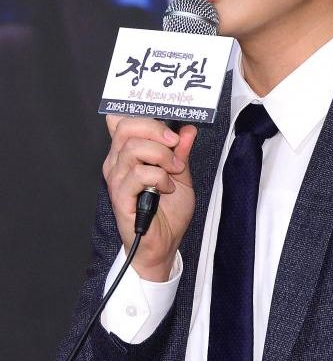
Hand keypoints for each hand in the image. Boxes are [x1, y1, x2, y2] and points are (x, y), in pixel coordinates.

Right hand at [103, 115, 197, 280]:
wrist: (164, 244)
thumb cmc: (168, 212)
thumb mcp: (181, 175)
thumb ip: (181, 152)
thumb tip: (187, 130)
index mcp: (128, 155)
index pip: (123, 122)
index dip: (144, 117)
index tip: (169, 128)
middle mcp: (117, 163)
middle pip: (126, 127)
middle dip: (156, 130)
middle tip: (175, 145)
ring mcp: (117, 180)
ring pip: (134, 148)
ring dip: (162, 156)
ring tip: (174, 171)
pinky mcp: (120, 197)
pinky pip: (139, 174)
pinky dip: (159, 177)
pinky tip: (166, 188)